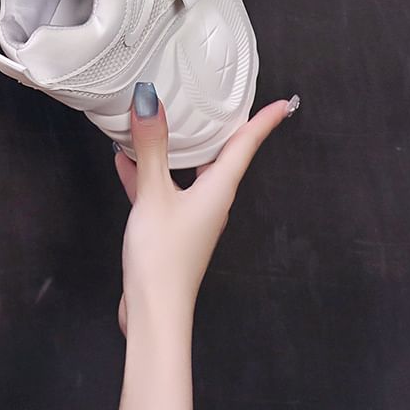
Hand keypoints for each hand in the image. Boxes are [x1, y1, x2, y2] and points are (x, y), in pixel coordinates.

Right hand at [115, 83, 296, 334]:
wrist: (153, 309)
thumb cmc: (163, 253)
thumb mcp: (154, 194)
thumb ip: (151, 148)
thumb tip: (149, 100)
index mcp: (218, 189)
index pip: (245, 147)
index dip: (264, 122)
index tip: (284, 103)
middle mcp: (211, 199)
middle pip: (220, 156)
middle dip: (221, 128)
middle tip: (216, 100)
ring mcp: (191, 215)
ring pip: (188, 171)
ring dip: (176, 148)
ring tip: (161, 119)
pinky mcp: (171, 227)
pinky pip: (164, 189)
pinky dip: (148, 172)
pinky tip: (125, 160)